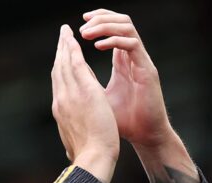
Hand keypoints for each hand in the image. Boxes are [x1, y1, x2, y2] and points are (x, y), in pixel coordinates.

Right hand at [51, 24, 118, 182]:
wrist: (93, 160)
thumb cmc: (88, 157)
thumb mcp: (75, 144)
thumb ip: (72, 134)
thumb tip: (70, 139)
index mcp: (60, 112)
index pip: (59, 85)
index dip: (60, 70)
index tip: (61, 59)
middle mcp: (61, 101)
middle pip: (58, 71)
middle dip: (59, 53)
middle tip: (61, 38)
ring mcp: (70, 95)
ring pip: (64, 64)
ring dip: (64, 46)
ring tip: (65, 32)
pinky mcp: (83, 90)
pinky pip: (76, 63)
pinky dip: (72, 49)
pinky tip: (72, 38)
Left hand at [79, 9, 175, 148]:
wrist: (143, 135)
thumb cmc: (122, 121)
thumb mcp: (97, 98)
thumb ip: (86, 83)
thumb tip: (64, 79)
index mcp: (122, 62)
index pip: (110, 31)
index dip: (95, 23)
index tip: (72, 27)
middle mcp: (132, 58)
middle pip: (120, 22)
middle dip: (99, 19)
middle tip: (80, 28)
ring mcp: (141, 62)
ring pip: (127, 27)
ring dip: (104, 26)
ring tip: (85, 34)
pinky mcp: (147, 70)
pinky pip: (132, 45)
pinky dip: (114, 41)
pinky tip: (98, 47)